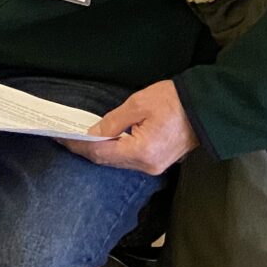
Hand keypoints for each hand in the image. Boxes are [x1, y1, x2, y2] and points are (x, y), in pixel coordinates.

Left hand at [58, 79, 198, 174]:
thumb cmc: (174, 101)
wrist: (206, 108)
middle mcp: (147, 165)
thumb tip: (94, 132)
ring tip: (78, 138)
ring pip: (117, 162)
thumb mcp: (139, 104)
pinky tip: (102, 141)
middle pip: (107, 160)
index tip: (61, 137)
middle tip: (64, 138)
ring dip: (98, 150)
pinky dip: (113, 150)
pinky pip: (128, 159)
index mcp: (142, 151)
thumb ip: (113, 120)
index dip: (78, 145)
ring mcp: (154, 166)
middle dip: (85, 149)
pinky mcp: (158, 161)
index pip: (101, 152)